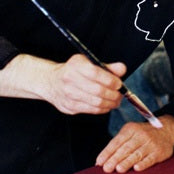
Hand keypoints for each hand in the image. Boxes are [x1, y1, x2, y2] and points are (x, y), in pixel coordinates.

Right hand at [0, 52, 126, 115]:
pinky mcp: (69, 107)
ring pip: (96, 102)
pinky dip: (102, 109)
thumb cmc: (73, 71)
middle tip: (120, 94)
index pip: (96, 74)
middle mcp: (70, 80)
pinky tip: (106, 105)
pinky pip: (91, 110)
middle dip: (113, 94)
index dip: (111, 80)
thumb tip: (122, 69)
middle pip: (98, 91)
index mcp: (76, 65)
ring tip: (115, 100)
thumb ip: (107, 66)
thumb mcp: (88, 62)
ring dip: (110, 103)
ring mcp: (69, 95)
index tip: (119, 83)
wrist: (51, 82)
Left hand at [96, 115, 173, 172]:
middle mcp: (140, 135)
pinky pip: (150, 159)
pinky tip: (137, 168)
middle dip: (115, 159)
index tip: (99, 162)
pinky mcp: (159, 152)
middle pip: (126, 148)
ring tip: (118, 169)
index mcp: (131, 129)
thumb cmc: (143, 134)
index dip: (107, 152)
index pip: (117, 141)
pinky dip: (143, 163)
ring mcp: (151, 143)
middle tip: (106, 169)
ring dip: (127, 162)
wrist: (167, 130)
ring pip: (137, 154)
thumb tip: (103, 159)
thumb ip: (119, 143)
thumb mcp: (131, 132)